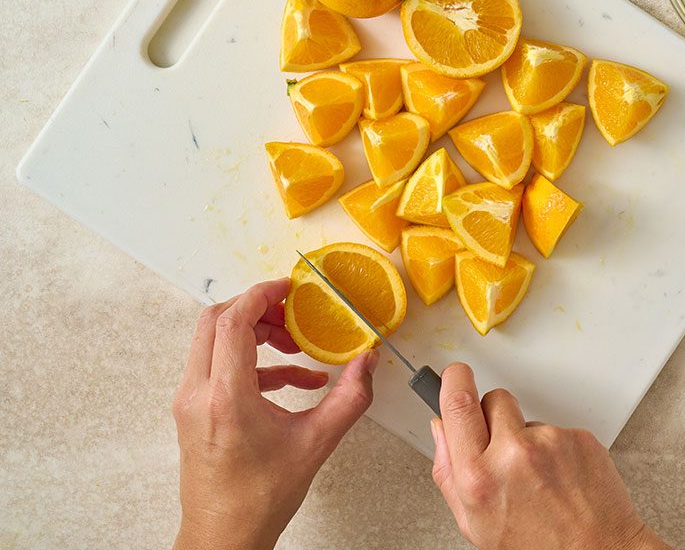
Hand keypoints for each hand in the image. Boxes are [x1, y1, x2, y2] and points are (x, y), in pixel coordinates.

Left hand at [172, 278, 377, 549]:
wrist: (224, 536)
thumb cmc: (259, 498)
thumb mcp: (316, 442)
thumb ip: (349, 397)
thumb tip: (368, 361)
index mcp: (226, 397)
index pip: (232, 322)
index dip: (261, 295)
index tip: (288, 287)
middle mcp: (198, 394)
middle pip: (215, 321)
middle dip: (256, 309)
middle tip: (292, 312)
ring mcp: (189, 402)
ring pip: (213, 341)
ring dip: (255, 334)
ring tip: (296, 347)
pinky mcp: (192, 410)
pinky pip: (217, 366)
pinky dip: (252, 361)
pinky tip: (290, 381)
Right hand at [430, 363, 670, 549]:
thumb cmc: (537, 546)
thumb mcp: (476, 524)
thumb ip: (448, 474)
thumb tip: (440, 429)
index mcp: (479, 477)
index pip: (457, 404)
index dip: (453, 381)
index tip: (454, 375)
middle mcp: (514, 454)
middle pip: (492, 399)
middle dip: (492, 416)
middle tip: (501, 447)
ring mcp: (550, 442)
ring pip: (526, 417)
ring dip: (526, 437)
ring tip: (538, 477)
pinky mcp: (578, 436)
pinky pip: (555, 429)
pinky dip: (555, 448)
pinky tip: (559, 477)